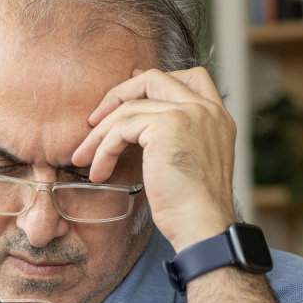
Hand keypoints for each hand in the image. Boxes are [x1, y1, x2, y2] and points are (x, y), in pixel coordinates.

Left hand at [71, 66, 237, 252]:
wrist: (201, 225)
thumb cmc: (192, 207)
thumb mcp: (190, 161)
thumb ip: (177, 137)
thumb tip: (143, 121)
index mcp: (217, 117)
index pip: (192, 77)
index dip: (155, 78)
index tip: (129, 83)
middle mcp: (206, 110)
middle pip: (154, 79)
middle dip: (118, 95)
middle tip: (94, 121)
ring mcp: (188, 113)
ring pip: (129, 107)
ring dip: (100, 135)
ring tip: (85, 159)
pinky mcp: (166, 126)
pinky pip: (121, 128)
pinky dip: (103, 149)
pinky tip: (99, 172)